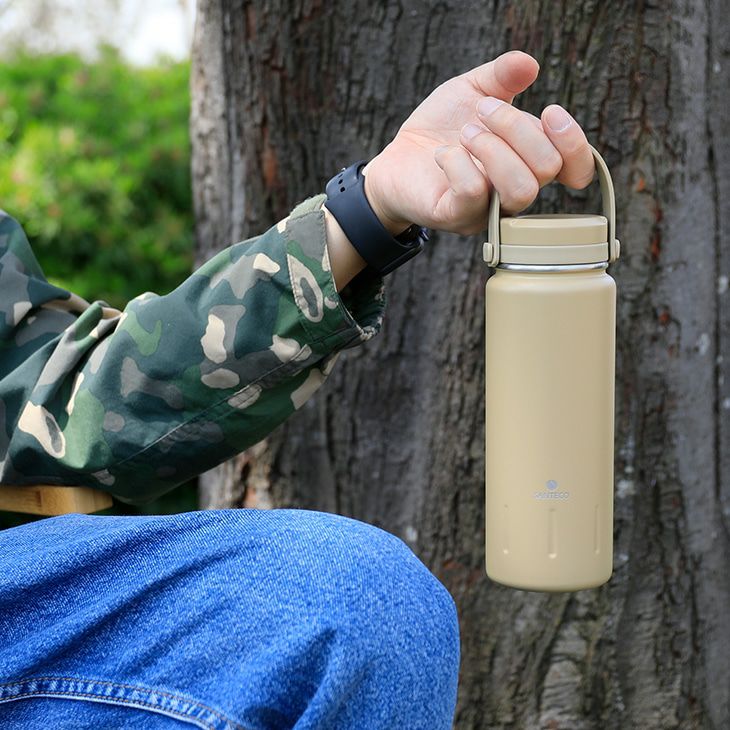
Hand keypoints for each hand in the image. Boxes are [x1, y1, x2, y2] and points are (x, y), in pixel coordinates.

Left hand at [363, 51, 594, 235]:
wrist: (396, 159)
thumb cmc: (441, 129)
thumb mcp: (473, 90)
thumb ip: (502, 76)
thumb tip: (528, 63)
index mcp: (529, 162)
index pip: (576, 168)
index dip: (573, 142)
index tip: (548, 111)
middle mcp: (515, 192)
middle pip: (546, 167)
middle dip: (515, 127)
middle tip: (482, 111)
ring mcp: (489, 210)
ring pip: (520, 188)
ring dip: (493, 148)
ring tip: (466, 133)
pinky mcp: (457, 217)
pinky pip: (473, 192)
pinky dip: (458, 163)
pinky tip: (442, 153)